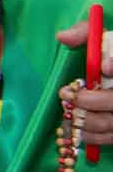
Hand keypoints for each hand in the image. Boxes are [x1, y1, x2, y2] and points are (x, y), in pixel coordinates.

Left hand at [54, 16, 112, 154]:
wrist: (109, 78)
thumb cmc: (107, 53)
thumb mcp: (100, 38)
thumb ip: (84, 33)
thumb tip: (63, 37)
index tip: (104, 66)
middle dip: (89, 101)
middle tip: (66, 93)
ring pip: (109, 123)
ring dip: (84, 119)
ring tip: (68, 109)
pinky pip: (108, 138)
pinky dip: (88, 135)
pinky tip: (73, 124)